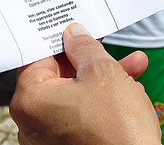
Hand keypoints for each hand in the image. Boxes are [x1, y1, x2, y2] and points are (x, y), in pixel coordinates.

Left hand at [10, 22, 160, 144]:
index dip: (60, 39)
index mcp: (29, 100)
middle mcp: (31, 124)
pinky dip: (102, 104)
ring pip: (75, 97)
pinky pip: (81, 118)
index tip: (75, 28)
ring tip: (134, 66)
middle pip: (59, 77)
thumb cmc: (117, 127)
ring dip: (105, 80)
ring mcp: (48, 141)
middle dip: (90, 60)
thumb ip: (85, 47)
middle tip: (108, 44)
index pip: (37, 57)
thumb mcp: (104, 73)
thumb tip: (74, 34)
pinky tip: (130, 92)